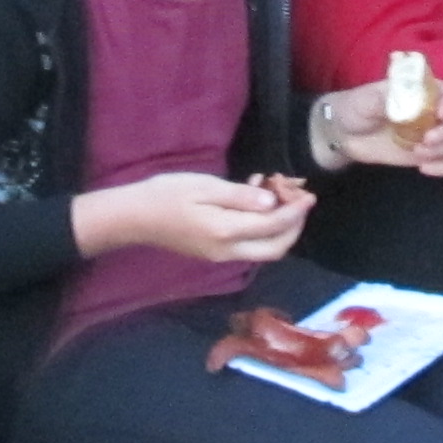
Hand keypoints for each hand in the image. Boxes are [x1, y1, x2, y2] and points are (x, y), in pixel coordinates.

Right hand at [81, 171, 314, 263]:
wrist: (134, 217)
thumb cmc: (165, 195)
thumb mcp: (204, 186)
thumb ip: (240, 196)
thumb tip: (271, 202)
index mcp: (226, 231)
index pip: (273, 226)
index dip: (295, 211)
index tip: (309, 195)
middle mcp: (228, 251)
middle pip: (276, 248)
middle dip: (293, 225)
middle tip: (296, 197)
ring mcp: (221, 256)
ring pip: (264, 249)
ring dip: (278, 226)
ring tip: (272, 191)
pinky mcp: (215, 253)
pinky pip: (249, 245)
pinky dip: (261, 228)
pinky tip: (254, 201)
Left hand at [318, 80, 442, 177]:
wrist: (342, 135)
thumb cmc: (354, 108)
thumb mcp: (364, 100)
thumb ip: (382, 99)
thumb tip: (400, 101)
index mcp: (419, 92)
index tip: (439, 115)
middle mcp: (430, 112)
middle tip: (427, 140)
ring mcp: (429, 134)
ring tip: (419, 154)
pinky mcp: (425, 154)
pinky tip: (424, 169)